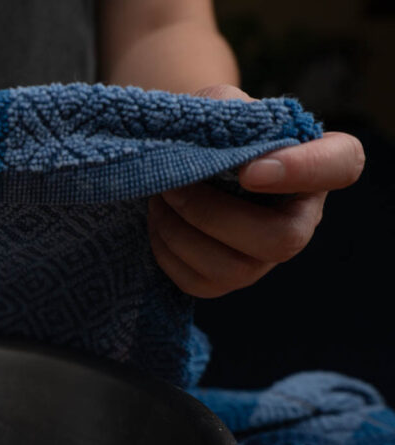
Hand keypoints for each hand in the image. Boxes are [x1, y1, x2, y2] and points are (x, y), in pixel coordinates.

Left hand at [148, 84, 364, 297]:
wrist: (179, 162)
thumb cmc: (212, 132)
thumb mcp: (220, 106)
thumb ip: (226, 112)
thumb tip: (220, 139)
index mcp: (314, 165)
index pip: (341, 165)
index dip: (303, 170)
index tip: (249, 170)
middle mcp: (300, 219)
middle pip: (282, 240)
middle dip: (214, 215)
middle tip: (173, 186)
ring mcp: (263, 258)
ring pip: (234, 269)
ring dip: (182, 233)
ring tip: (159, 198)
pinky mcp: (223, 280)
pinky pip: (198, 282)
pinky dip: (167, 251)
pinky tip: (160, 221)